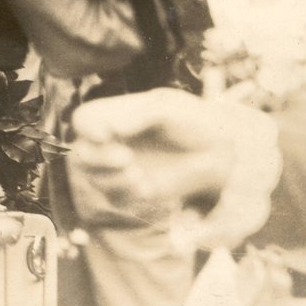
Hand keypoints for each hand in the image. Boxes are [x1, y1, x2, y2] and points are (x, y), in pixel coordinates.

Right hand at [68, 89, 237, 221]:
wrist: (224, 152)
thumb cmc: (194, 120)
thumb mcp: (167, 108)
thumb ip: (137, 115)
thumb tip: (110, 130)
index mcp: (116, 115)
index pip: (84, 119)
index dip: (87, 128)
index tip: (105, 136)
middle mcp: (114, 142)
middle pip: (81, 153)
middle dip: (98, 160)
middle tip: (126, 159)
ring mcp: (123, 167)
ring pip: (95, 178)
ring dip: (112, 180)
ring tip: (138, 177)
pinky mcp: (136, 190)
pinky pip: (116, 198)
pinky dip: (125, 195)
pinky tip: (144, 188)